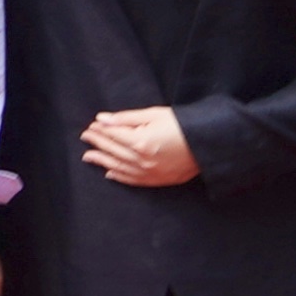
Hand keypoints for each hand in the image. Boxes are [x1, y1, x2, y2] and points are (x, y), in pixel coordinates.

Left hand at [82, 106, 200, 189]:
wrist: (210, 143)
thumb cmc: (183, 124)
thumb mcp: (154, 115)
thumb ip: (126, 118)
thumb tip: (102, 120)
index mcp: (140, 142)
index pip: (112, 136)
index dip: (100, 131)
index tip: (90, 127)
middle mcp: (142, 160)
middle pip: (113, 151)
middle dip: (97, 143)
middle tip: (86, 137)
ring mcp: (150, 173)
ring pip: (119, 168)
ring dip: (102, 161)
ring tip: (89, 156)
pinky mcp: (159, 180)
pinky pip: (133, 181)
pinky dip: (119, 177)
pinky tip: (109, 173)